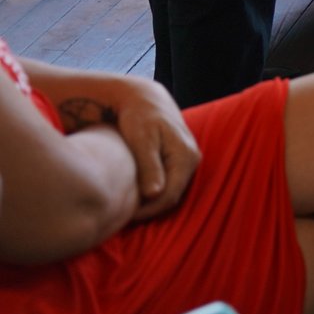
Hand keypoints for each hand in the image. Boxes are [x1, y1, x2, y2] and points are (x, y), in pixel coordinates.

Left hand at [92, 78, 197, 221]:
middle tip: (121, 214)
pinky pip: (169, 182)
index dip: (147, 211)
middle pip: (172, 196)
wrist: (143, 97)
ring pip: (171, 191)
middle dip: (148, 209)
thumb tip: (155, 194)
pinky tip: (134, 191)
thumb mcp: (141, 140)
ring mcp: (188, 159)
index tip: (123, 216)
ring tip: (126, 204)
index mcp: (186, 156)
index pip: (170, 196)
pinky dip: (153, 191)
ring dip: (151, 201)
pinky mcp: (180, 158)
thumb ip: (150, 166)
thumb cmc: (139, 116)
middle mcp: (192, 159)